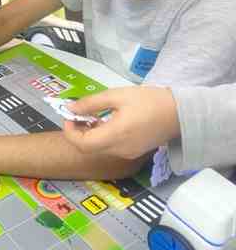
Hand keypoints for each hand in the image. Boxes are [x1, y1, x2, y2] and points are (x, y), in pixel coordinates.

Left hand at [62, 86, 179, 159]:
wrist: (181, 113)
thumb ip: (91, 103)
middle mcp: (119, 149)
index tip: (69, 116)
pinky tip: (105, 122)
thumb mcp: (117, 96)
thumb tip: (71, 108)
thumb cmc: (148, 101)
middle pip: (88, 148)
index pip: (82, 144)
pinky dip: (101, 137)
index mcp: (115, 136)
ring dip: (89, 135)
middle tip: (78, 115)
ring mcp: (127, 153)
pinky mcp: (133, 152)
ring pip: (98, 149)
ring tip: (91, 116)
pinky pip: (110, 148)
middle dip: (77, 132)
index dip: (70, 131)